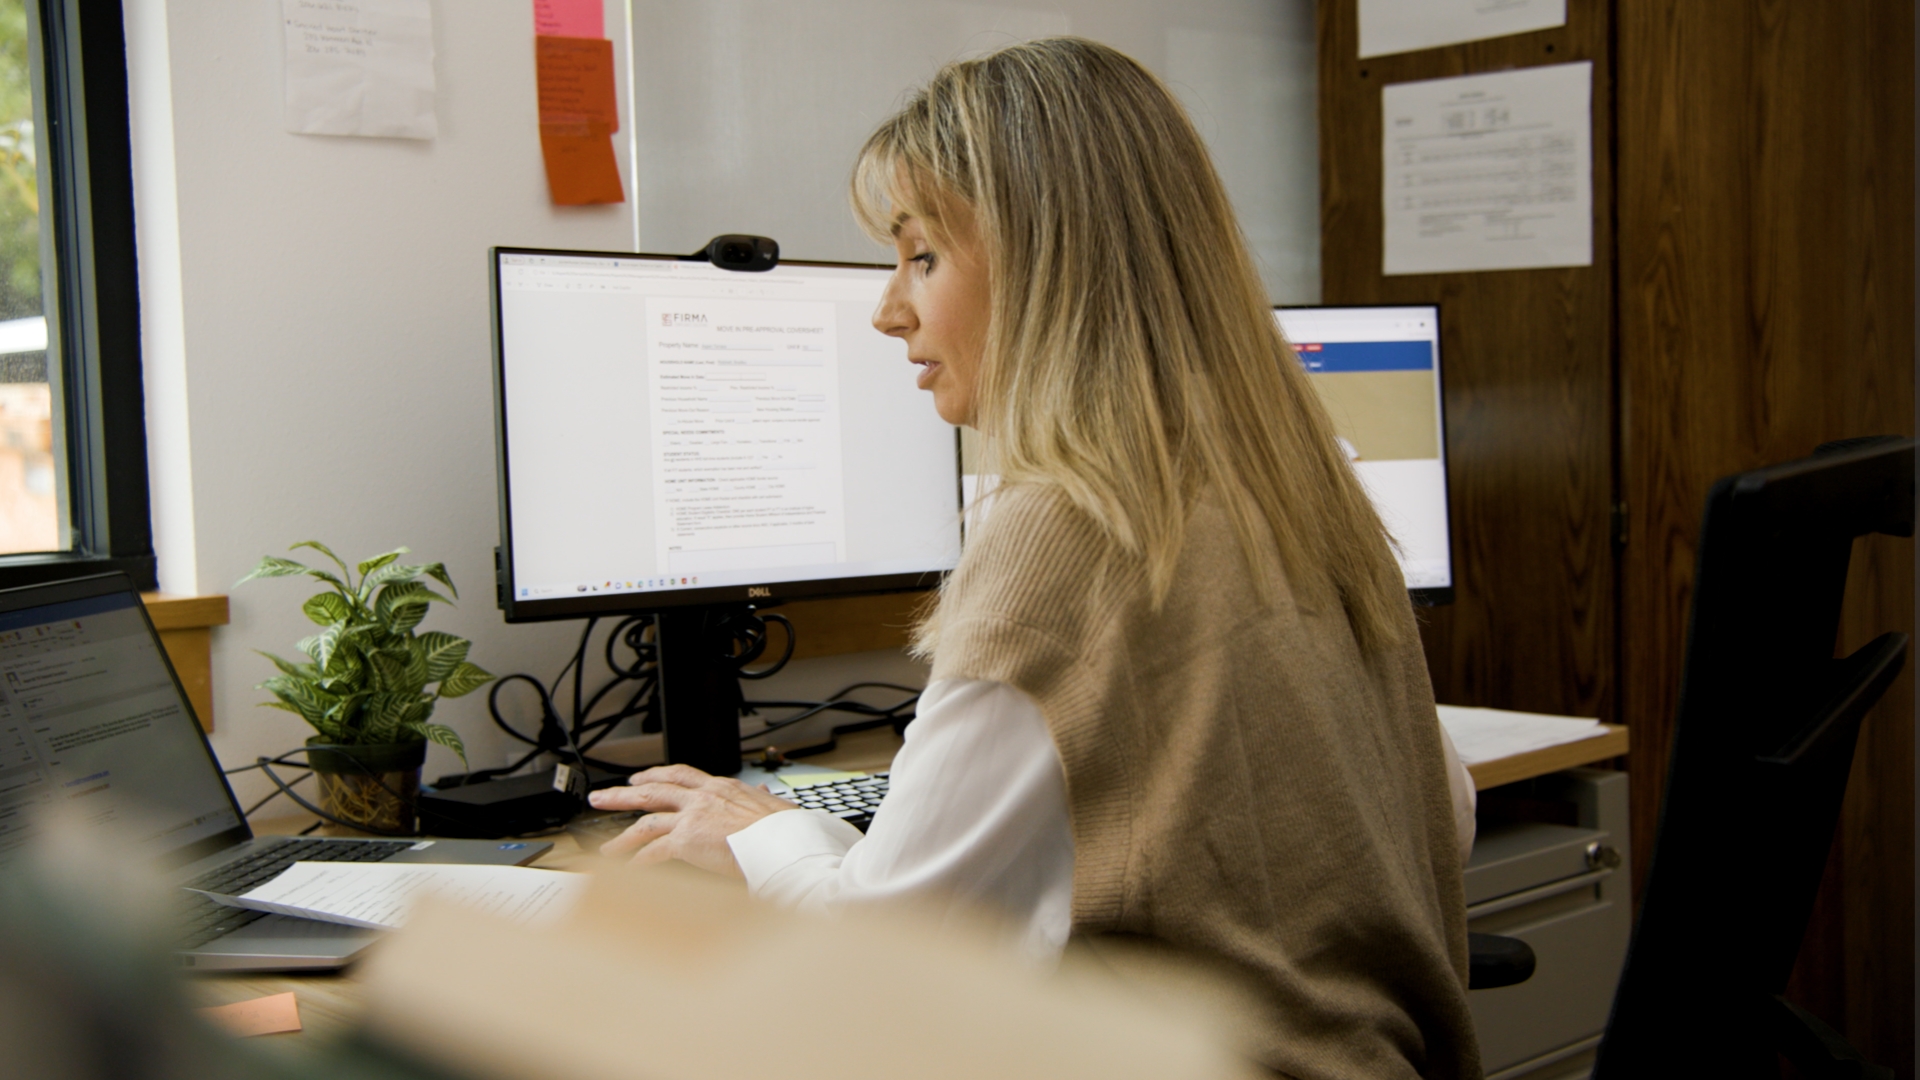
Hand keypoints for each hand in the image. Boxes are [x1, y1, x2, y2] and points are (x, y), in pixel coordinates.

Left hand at [586, 764, 796, 877]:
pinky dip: (639, 862)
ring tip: (606, 847)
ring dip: (623, 835)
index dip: (658, 775)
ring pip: (646, 820)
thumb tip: (764, 794)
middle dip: (623, 793)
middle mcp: (703, 796)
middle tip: (602, 797)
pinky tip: (629, 870)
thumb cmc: (784, 831)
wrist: (783, 843)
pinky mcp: (687, 840)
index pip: (682, 775)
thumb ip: (762, 800)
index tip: (643, 777)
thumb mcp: (774, 807)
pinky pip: (654, 851)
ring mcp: (693, 817)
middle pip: (653, 789)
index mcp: (722, 787)